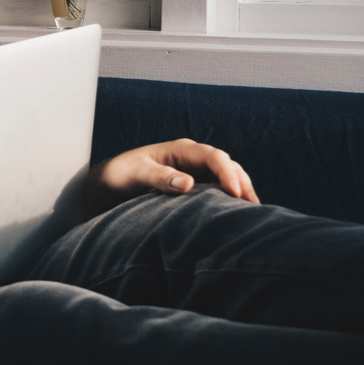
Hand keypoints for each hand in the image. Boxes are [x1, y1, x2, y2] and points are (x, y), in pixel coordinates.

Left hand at [86, 138, 258, 216]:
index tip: (234, 193)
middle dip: (242, 183)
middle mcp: (193, 158)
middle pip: (227, 166)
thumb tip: (188, 184)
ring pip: (227, 178)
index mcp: (181, 149)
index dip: (227, 173)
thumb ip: (160, 178)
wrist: (109, 183)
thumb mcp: (137, 174)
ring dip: (241, 192)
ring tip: (253, 213)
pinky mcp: (195, 186)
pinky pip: (218, 191)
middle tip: (254, 207)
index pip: (213, 156)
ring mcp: (196, 172)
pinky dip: (230, 200)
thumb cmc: (120, 174)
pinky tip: (238, 215)